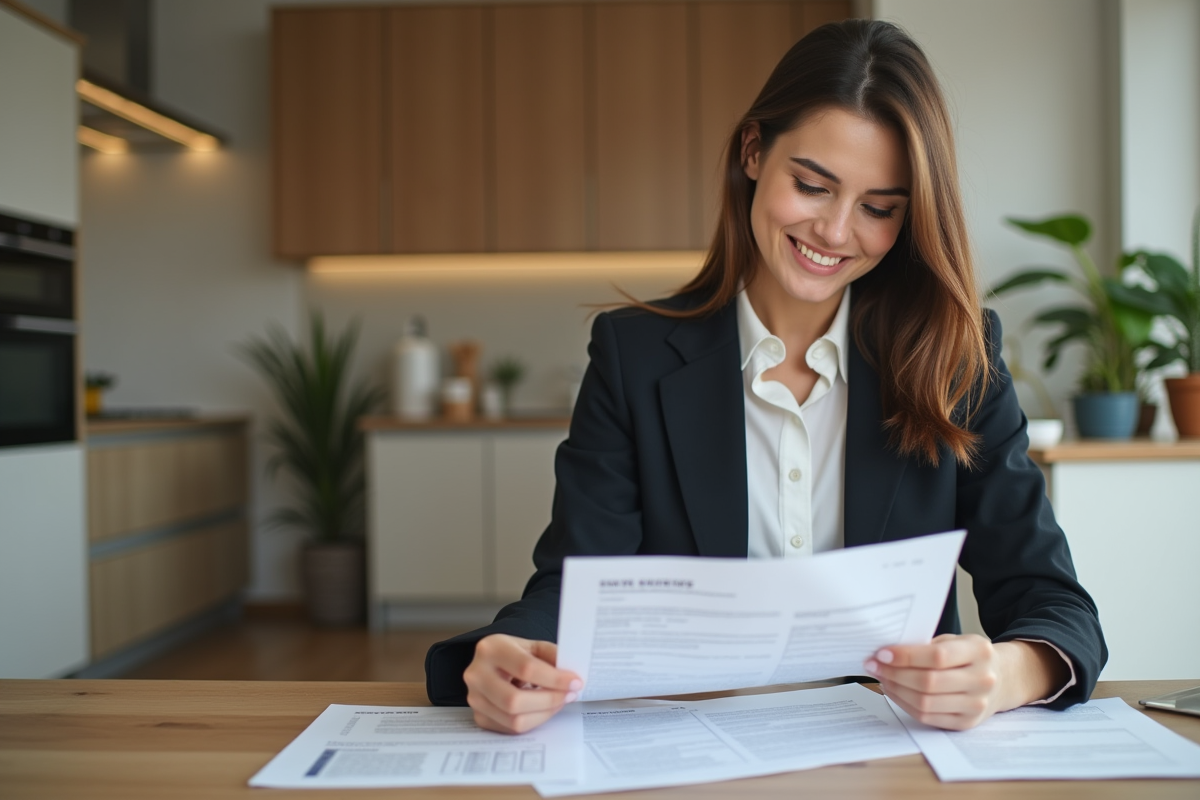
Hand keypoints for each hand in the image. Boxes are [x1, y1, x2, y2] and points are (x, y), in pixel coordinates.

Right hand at [463, 634, 582, 733]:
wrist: (491, 663)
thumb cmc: (514, 654)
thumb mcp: (533, 646)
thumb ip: (552, 656)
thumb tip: (572, 676)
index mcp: (491, 649)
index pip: (526, 668)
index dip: (554, 679)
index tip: (575, 682)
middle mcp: (476, 674)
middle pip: (515, 700)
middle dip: (549, 700)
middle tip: (569, 695)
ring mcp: (474, 698)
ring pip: (514, 719)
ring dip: (544, 713)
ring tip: (558, 702)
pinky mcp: (479, 717)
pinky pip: (511, 728)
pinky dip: (533, 721)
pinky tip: (543, 709)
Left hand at [864, 634, 1064, 730]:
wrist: (1002, 679)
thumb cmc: (969, 656)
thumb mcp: (956, 640)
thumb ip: (927, 644)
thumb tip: (887, 651)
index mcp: (979, 652)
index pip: (937, 656)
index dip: (905, 656)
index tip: (881, 653)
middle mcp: (982, 680)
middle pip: (928, 682)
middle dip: (894, 673)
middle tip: (873, 665)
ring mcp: (976, 705)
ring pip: (925, 702)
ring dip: (896, 690)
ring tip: (882, 677)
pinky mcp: (966, 722)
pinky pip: (928, 717)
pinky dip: (905, 704)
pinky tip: (894, 691)